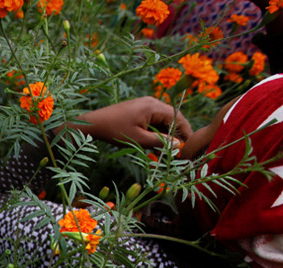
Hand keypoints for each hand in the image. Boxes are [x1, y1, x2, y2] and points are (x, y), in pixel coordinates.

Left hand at [69, 97, 192, 147]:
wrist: (93, 123)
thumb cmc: (114, 131)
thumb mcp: (138, 139)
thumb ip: (159, 142)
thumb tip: (178, 144)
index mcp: (153, 106)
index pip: (178, 117)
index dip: (185, 131)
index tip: (190, 144)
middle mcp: (151, 102)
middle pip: (171, 117)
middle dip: (177, 133)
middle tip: (181, 149)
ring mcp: (144, 104)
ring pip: (162, 119)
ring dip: (166, 133)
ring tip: (169, 149)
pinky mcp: (138, 109)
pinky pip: (153, 120)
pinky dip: (156, 131)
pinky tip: (156, 144)